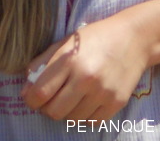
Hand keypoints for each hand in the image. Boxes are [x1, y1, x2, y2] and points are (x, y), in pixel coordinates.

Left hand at [20, 18, 147, 120]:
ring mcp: (103, 93)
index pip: (41, 92)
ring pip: (72, 119)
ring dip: (65, 112)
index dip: (30, 100)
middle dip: (45, 108)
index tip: (30, 98)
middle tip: (48, 100)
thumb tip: (27, 88)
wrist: (132, 39)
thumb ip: (42, 64)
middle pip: (55, 111)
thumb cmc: (93, 38)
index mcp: (69, 61)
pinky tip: (82, 103)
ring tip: (67, 98)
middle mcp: (86, 79)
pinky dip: (82, 116)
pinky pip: (91, 122)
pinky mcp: (117, 103)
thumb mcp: (63, 43)